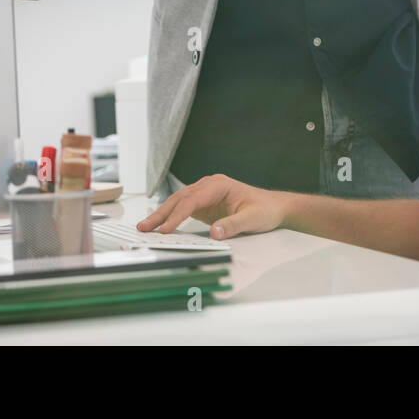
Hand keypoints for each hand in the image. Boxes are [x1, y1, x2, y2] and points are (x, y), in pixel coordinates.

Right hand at [137, 174, 286, 239]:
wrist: (274, 208)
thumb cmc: (265, 210)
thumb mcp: (252, 219)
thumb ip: (234, 225)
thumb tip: (215, 233)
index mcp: (219, 185)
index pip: (192, 200)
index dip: (177, 215)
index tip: (166, 229)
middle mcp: (209, 186)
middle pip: (180, 199)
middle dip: (161, 213)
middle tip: (144, 227)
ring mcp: (205, 195)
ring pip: (178, 203)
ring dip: (162, 215)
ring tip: (145, 227)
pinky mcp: (205, 205)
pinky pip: (184, 210)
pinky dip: (171, 218)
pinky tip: (161, 227)